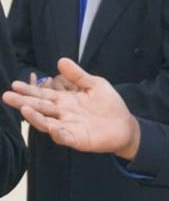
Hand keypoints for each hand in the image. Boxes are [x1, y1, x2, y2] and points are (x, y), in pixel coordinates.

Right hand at [3, 58, 139, 159]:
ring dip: (36, 118)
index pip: (43, 95)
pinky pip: (66, 138)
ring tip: (25, 110)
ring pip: (48, 123)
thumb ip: (78, 75)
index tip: (14, 84)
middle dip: (24, 102)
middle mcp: (63, 114)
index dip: (29, 90)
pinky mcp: (79, 140)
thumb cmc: (110, 105)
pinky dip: (59, 134)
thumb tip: (60, 60)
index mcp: (65, 101)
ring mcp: (70, 128)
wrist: (125, 124)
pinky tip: (53, 128)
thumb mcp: (94, 85)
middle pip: (40, 108)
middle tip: (7, 96)